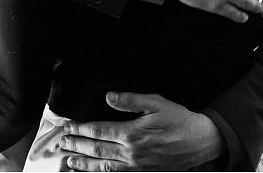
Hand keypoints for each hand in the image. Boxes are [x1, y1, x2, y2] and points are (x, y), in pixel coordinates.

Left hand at [60, 93, 222, 169]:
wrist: (201, 141)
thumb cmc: (178, 119)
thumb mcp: (156, 103)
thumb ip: (130, 100)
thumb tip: (108, 97)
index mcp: (132, 133)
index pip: (98, 131)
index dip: (80, 128)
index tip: (67, 125)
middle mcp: (132, 153)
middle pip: (97, 149)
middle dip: (77, 145)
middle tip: (62, 142)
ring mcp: (137, 167)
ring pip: (104, 167)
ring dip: (84, 163)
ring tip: (69, 160)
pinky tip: (93, 172)